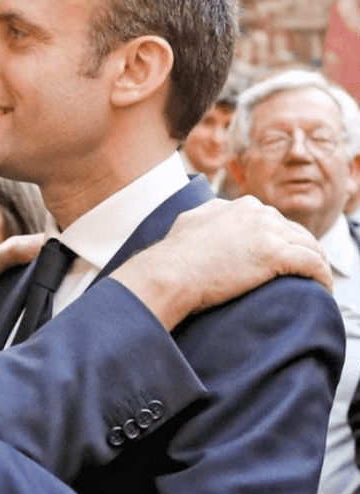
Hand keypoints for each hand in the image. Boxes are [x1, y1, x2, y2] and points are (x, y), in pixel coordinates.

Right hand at [112, 196, 331, 329]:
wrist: (169, 272)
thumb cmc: (173, 255)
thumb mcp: (190, 221)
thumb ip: (208, 215)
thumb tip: (210, 215)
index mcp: (240, 205)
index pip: (273, 220)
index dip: (280, 240)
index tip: (282, 256)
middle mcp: (257, 212)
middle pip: (294, 231)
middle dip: (302, 250)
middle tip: (305, 271)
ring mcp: (267, 231)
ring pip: (309, 245)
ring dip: (317, 263)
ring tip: (318, 281)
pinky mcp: (275, 254)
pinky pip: (313, 263)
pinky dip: (323, 276)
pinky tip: (323, 288)